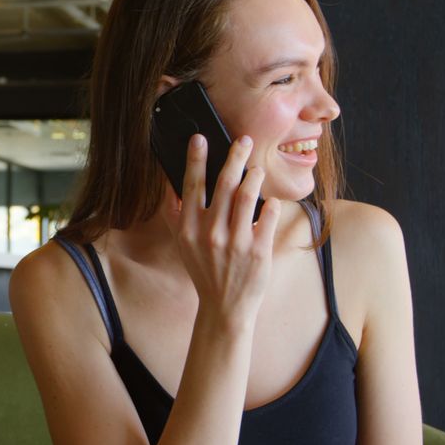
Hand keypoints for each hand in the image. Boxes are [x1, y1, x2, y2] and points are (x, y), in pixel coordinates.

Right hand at [164, 134, 281, 328]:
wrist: (225, 306)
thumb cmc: (204, 270)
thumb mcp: (182, 244)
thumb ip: (175, 214)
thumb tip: (171, 182)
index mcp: (188, 229)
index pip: (192, 186)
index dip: (196, 159)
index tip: (201, 138)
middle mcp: (210, 233)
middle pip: (224, 184)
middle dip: (234, 157)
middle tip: (243, 141)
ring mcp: (236, 242)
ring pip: (248, 195)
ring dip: (255, 176)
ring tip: (257, 169)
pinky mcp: (259, 251)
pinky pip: (269, 215)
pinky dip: (272, 204)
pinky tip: (270, 202)